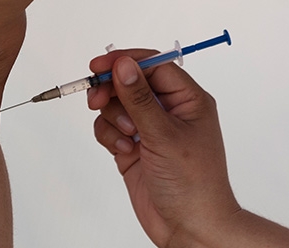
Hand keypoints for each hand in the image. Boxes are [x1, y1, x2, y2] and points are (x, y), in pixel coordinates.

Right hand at [89, 50, 238, 247]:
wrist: (189, 227)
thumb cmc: (193, 183)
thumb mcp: (165, 135)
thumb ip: (139, 99)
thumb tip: (123, 65)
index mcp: (187, 100)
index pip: (154, 65)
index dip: (126, 62)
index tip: (100, 66)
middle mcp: (168, 111)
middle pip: (130, 82)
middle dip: (112, 90)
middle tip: (95, 99)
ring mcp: (149, 129)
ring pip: (116, 105)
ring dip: (112, 118)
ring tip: (126, 137)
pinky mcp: (132, 147)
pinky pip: (109, 128)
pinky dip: (109, 136)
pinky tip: (123, 151)